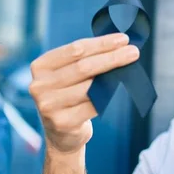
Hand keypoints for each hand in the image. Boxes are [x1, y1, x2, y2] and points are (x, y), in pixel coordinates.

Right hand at [29, 33, 139, 153]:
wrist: (62, 134)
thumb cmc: (70, 95)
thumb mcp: (70, 75)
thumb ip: (86, 60)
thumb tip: (120, 45)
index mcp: (41, 66)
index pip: (76, 49)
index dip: (102, 43)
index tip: (123, 39)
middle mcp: (40, 85)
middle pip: (83, 67)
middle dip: (112, 57)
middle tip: (134, 51)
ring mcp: (49, 106)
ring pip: (90, 87)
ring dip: (114, 76)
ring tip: (131, 68)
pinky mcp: (62, 122)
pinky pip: (93, 105)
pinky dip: (108, 96)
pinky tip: (119, 89)